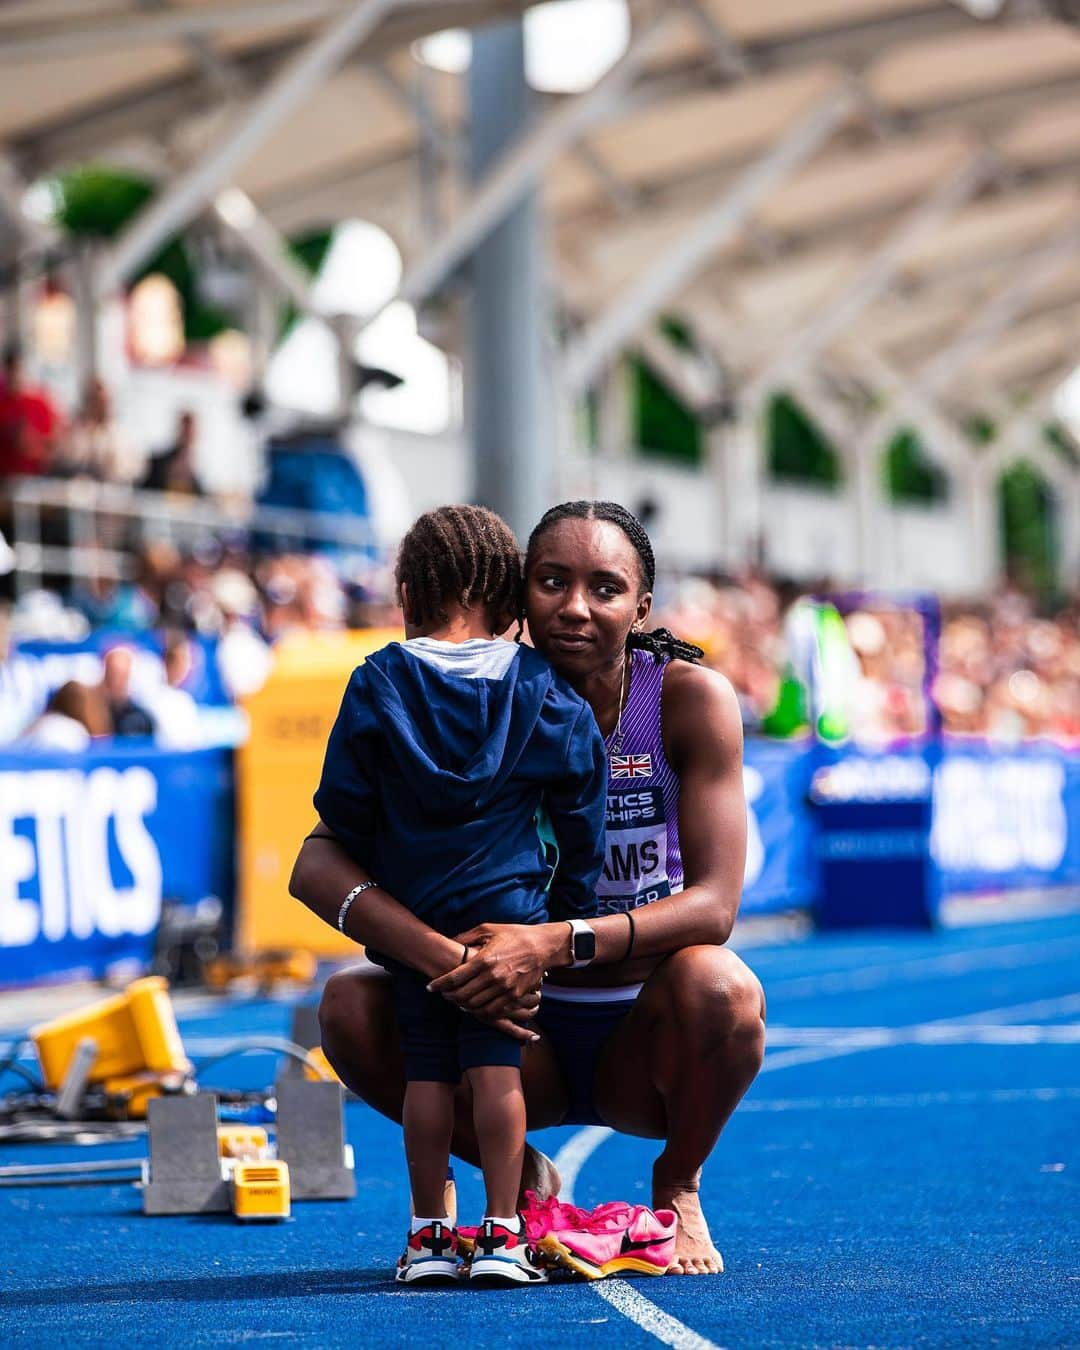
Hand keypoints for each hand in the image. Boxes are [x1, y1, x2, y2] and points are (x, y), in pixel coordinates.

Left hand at [427, 922, 559, 1016]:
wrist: (543, 947)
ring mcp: (505, 988)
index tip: (430, 987)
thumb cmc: (514, 934)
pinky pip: (493, 1010)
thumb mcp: (488, 929)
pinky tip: (475, 1006)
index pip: (455, 977)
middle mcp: (493, 976)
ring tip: (456, 1000)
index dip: (439, 984)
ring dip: (462, 1005)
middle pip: (462, 995)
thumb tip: (449, 942)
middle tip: (442, 994)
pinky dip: (480, 1011)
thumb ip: (466, 937)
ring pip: (475, 1005)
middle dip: (448, 996)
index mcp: (484, 959)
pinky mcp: (514, 996)